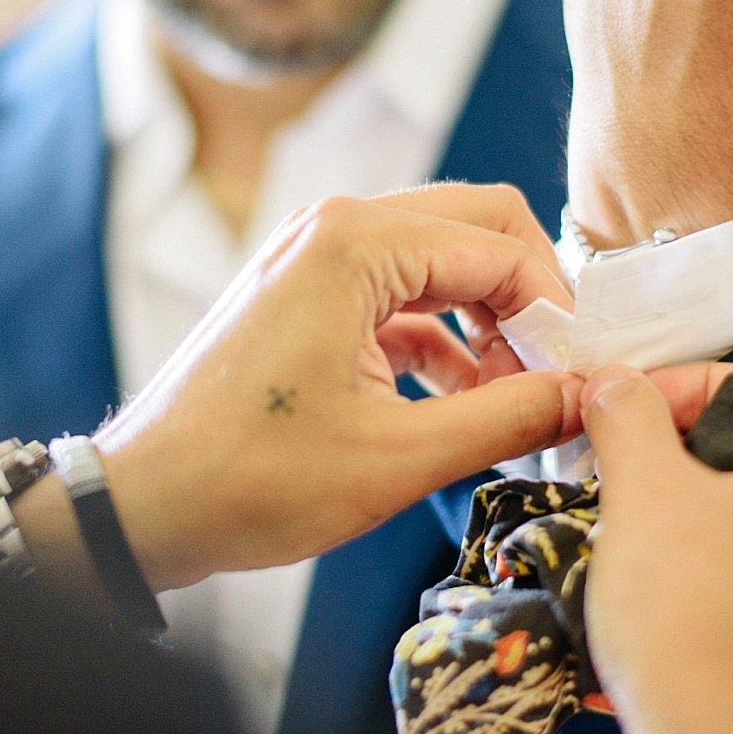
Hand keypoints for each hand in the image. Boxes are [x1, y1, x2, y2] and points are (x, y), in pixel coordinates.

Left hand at [89, 183, 582, 591]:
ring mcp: (316, 257)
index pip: (503, 250)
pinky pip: (401, 295)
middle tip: (561, 372)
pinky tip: (466, 400)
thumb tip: (590, 395)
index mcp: (355, 243)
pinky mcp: (308, 295)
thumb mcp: (398, 457)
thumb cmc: (249, 479)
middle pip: (478, 228)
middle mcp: (335, 228)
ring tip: (517, 397)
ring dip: (489, 320)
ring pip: (442, 262)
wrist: (142, 506)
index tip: (590, 378)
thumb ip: (509, 416)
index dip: (560, 315)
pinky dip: (443, 339)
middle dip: (531, 299)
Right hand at [579, 363, 732, 733]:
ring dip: (695, 495)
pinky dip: (720, 544)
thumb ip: (629, 414)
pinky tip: (664, 566)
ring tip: (632, 513)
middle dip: (686, 443)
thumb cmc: (695, 615)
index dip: (682, 388)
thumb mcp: (644, 489)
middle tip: (621, 459)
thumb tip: (615, 382)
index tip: (621, 412)